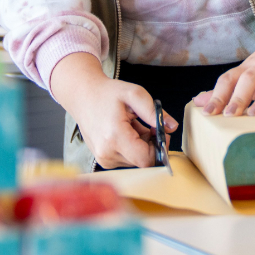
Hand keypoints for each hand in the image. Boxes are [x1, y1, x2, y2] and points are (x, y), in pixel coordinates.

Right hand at [51, 53, 177, 168]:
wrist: (82, 96)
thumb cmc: (107, 93)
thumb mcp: (134, 94)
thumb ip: (154, 112)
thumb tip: (172, 127)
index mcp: (115, 137)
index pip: (146, 159)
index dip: (159, 148)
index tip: (160, 132)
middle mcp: (107, 152)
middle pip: (143, 161)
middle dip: (151, 145)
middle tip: (148, 125)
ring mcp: (103, 158)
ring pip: (136, 161)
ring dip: (142, 145)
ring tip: (134, 125)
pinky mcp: (103, 160)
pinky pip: (127, 159)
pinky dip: (132, 147)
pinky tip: (127, 131)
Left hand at [194, 9, 254, 142]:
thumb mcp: (251, 68)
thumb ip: (227, 87)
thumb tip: (198, 102)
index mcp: (251, 65)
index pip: (230, 77)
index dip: (217, 94)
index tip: (206, 112)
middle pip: (249, 77)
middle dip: (238, 95)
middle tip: (227, 115)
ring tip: (254, 115)